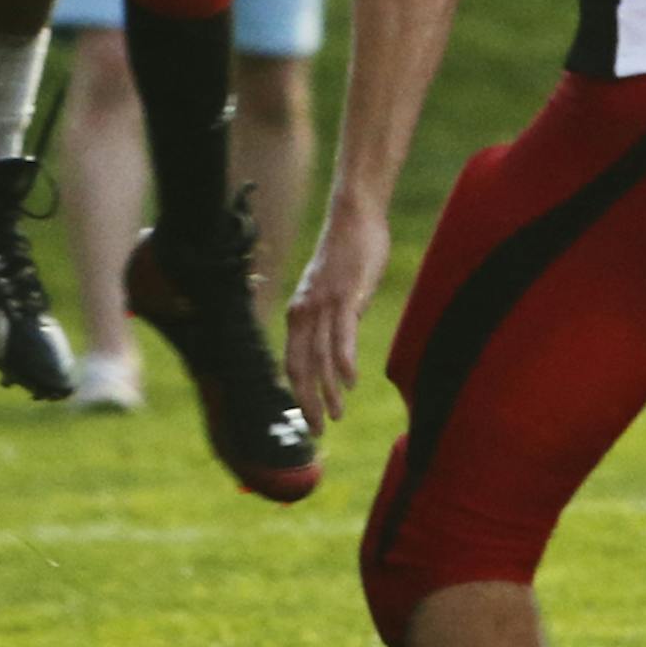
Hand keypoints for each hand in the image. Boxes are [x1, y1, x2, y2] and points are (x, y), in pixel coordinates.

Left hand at [286, 196, 390, 432]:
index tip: (307, 419)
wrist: (354, 216)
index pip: (292, 362)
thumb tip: (338, 346)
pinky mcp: (345, 297)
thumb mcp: (329, 290)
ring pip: (320, 358)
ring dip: (327, 391)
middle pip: (300, 367)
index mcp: (298, 311)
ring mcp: (324, 304)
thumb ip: (329, 318)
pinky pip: (342, 336)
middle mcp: (305, 310)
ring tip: (335, 416)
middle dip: (306, 403)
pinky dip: (343, 363)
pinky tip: (350, 382)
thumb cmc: (346, 253)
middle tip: (315, 430)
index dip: (298, 394)